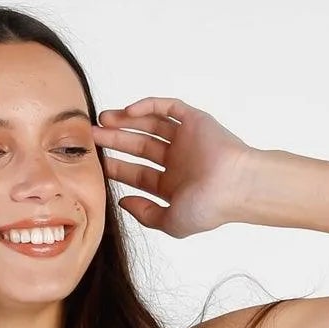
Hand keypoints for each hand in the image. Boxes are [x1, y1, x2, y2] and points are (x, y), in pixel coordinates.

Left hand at [91, 97, 255, 238]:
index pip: (137, 173)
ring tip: (103, 119)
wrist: (237, 185)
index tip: (96, 161)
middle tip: (91, 135)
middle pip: (139, 146)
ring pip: (150, 125)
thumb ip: (145, 214)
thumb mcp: (170, 221)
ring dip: (126, 121)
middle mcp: (177, 161)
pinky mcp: (194, 121)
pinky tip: (129, 111)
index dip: (115, 166)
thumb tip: (123, 202)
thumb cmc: (210, 207)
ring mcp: (186, 140)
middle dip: (114, 140)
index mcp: (172, 185)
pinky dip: (148, 106)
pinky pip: (168, 108)